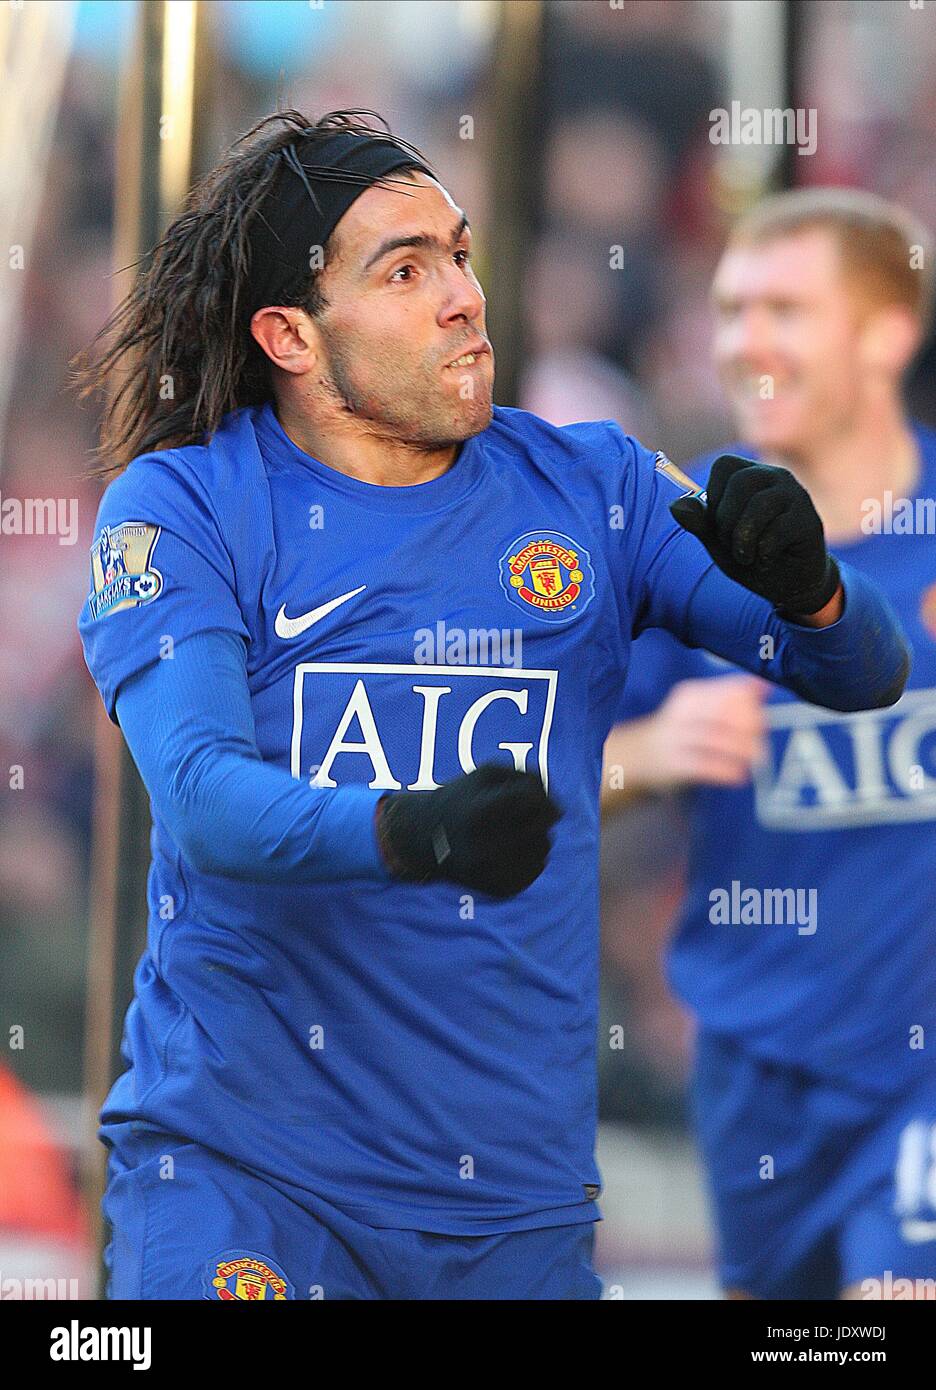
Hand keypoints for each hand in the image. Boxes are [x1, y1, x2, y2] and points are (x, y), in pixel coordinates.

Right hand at [376, 763, 560, 897]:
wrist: (426, 839)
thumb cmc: (464, 798)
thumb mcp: (489, 773)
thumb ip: (530, 779)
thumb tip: (559, 812)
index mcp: (479, 814)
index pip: (534, 799)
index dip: (536, 794)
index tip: (523, 795)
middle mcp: (485, 848)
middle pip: (544, 822)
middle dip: (537, 813)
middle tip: (516, 813)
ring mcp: (493, 873)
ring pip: (545, 846)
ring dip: (534, 835)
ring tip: (508, 831)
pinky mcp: (500, 890)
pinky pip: (538, 868)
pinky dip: (530, 856)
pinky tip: (508, 850)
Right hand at [603, 675, 768, 793]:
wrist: (639, 755)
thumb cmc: (679, 730)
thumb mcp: (701, 706)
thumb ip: (732, 696)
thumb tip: (765, 685)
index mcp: (692, 695)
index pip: (729, 692)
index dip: (751, 707)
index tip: (761, 721)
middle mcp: (682, 713)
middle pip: (724, 715)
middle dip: (749, 730)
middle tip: (760, 743)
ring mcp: (676, 738)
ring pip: (716, 740)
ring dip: (742, 751)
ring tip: (755, 760)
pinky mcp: (674, 763)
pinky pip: (705, 766)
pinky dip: (726, 770)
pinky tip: (738, 775)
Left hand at [669, 455, 839, 615]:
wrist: (789, 584)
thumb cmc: (751, 554)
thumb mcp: (718, 541)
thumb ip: (700, 523)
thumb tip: (676, 505)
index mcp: (750, 474)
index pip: (723, 466)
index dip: (714, 498)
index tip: (721, 525)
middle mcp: (775, 477)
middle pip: (740, 483)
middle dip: (726, 522)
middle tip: (733, 545)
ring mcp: (795, 496)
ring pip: (759, 505)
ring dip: (743, 539)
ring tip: (747, 555)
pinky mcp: (809, 520)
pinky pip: (777, 532)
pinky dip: (763, 554)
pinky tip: (767, 560)